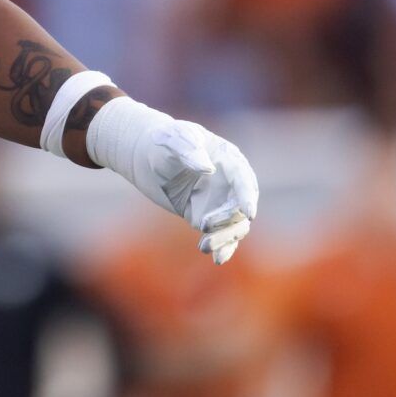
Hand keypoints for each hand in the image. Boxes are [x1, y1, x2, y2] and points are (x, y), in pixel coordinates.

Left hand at [87, 98, 258, 264]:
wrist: (147, 153)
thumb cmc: (165, 139)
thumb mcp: (175, 138)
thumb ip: (189, 150)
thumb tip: (207, 168)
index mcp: (229, 160)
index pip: (244, 181)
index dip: (247, 196)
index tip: (248, 211)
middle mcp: (230, 183)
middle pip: (240, 207)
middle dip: (228, 220)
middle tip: (203, 225)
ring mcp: (219, 201)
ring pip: (233, 226)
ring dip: (224, 238)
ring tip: (204, 246)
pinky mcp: (206, 216)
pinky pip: (220, 235)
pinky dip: (221, 247)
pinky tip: (216, 258)